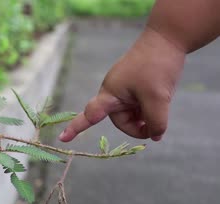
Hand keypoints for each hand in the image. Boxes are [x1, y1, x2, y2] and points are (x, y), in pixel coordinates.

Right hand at [59, 28, 185, 141]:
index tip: (62, 139)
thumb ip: (156, 122)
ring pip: (132, 113)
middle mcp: (113, 92)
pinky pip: (138, 105)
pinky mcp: (134, 85)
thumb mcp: (159, 98)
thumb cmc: (156, 66)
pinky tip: (160, 102)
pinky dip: (149, 108)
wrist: (167, 38)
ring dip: (145, 116)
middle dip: (138, 125)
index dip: (75, 128)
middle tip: (156, 127)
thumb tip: (155, 136)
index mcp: (110, 93)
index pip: (90, 115)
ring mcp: (124, 88)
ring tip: (160, 108)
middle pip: (121, 120)